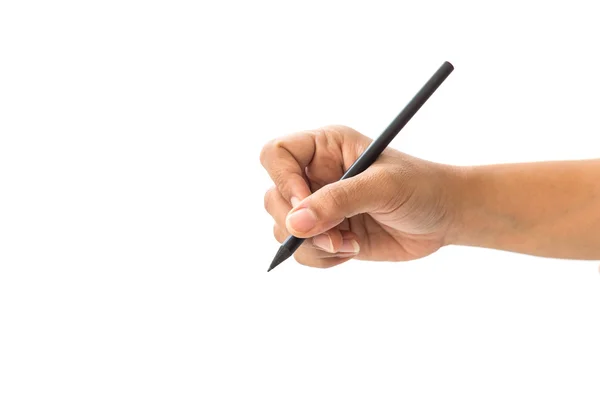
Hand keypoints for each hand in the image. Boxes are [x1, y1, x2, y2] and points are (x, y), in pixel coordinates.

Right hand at [260, 125, 461, 267]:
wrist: (446, 216)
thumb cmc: (421, 187)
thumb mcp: (382, 187)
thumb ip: (338, 201)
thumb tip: (293, 224)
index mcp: (325, 148)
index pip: (276, 155)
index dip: (282, 180)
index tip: (304, 206)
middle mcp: (315, 175)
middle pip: (274, 197)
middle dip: (299, 224)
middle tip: (333, 235)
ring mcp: (319, 207)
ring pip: (284, 230)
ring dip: (313, 245)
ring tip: (348, 243)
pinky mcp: (327, 234)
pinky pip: (302, 251)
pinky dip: (322, 258)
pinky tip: (352, 250)